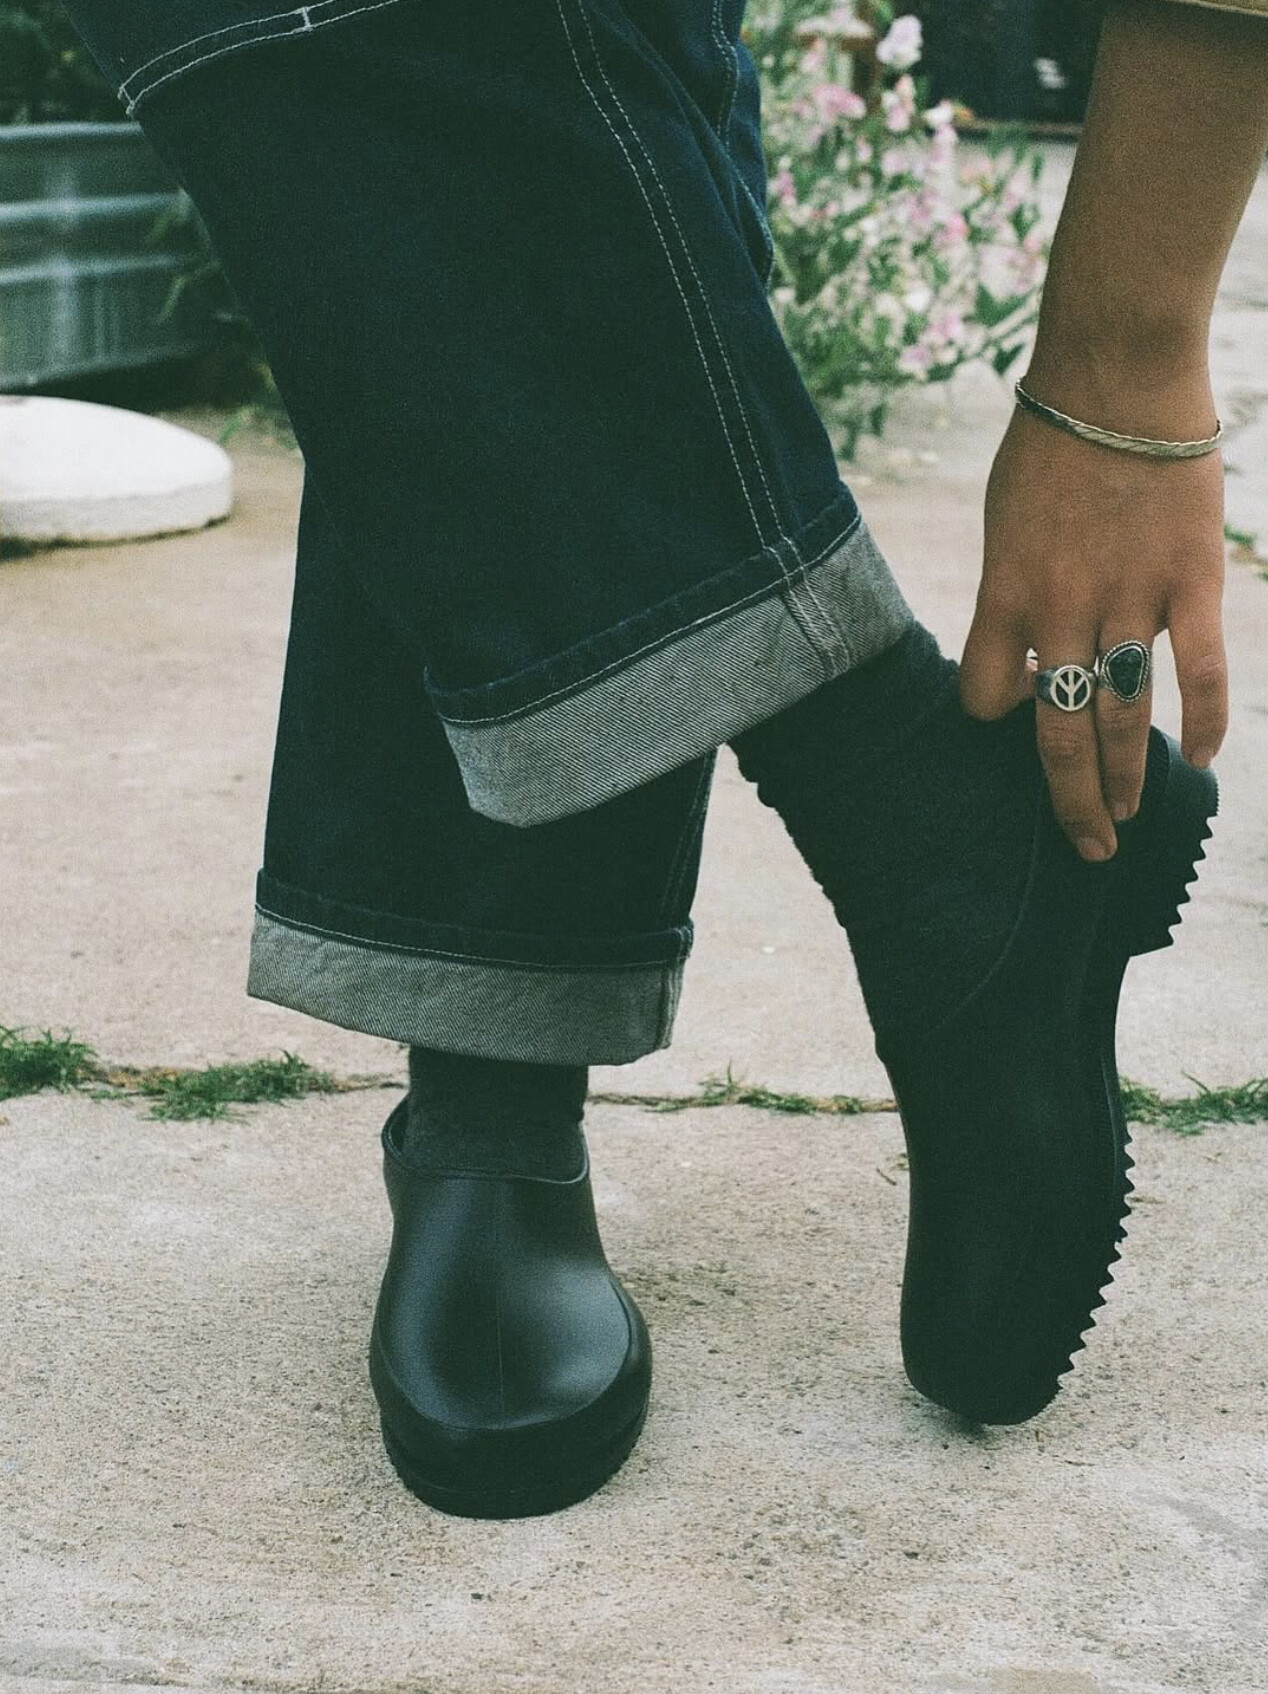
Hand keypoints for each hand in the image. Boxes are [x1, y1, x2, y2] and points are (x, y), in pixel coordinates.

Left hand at [960, 402, 1227, 861]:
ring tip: (1128, 819)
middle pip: (1059, 736)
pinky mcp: (1189, 583)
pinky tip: (1204, 759)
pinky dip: (1205, 722)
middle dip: (1071, 802)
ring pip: (1126, 718)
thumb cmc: (1050, 441)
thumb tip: (1024, 634)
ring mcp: (1127, 602)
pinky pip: (1199, 672)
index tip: (1012, 712)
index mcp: (1002, 596)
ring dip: (1128, 778)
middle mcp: (1059, 613)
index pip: (983, 697)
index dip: (993, 714)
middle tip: (1086, 846)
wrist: (1115, 377)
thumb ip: (1012, 585)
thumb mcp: (1002, 520)